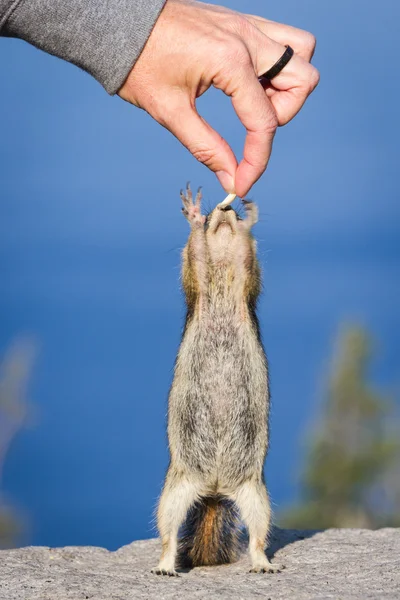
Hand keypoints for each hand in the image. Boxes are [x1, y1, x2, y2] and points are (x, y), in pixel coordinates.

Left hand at [119, 0, 318, 196]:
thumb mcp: (170, 112)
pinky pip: (282, 39)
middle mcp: (247, 38)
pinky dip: (277, 66)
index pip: (264, 121)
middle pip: (303, 80)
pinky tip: (249, 83)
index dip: (257, 161)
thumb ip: (206, 148)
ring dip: (288, 84)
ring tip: (255, 101)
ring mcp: (247, 24)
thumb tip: (231, 180)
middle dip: (284, 114)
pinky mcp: (242, 21)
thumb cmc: (139, 64)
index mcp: (230, 61)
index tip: (242, 184)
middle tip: (253, 126)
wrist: (121, 23)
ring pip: (302, 51)